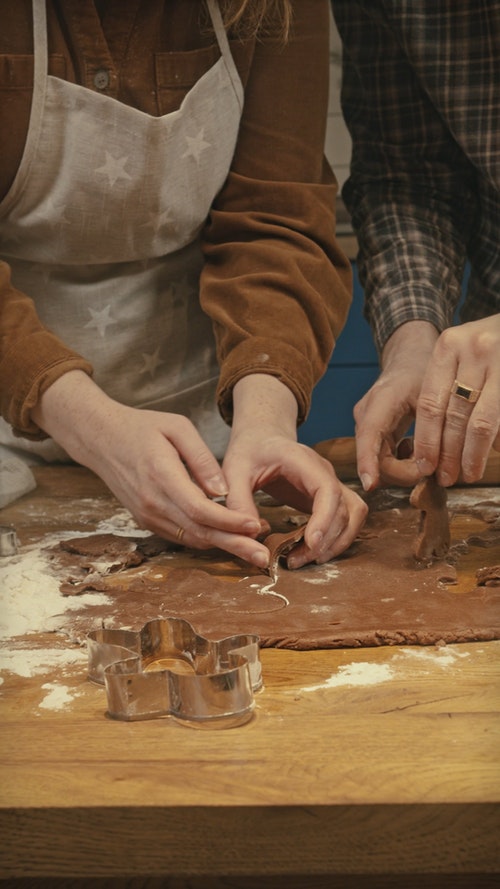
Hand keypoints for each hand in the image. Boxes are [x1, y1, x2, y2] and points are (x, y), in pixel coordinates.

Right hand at [32, 371, 270, 567]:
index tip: (256, 525)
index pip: (200, 510)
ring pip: (190, 538)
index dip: (230, 522)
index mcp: (162, 475)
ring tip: (253, 550)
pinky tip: (227, 539)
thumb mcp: (177, 427)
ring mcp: (147, 514)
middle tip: (263, 558)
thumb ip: (202, 458)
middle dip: (234, 546)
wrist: (100, 439)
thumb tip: (223, 492)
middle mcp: (152, 502)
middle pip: (199, 532)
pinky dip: (205, 539)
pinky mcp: (146, 520)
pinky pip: (180, 535)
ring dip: (222, 546)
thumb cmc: (142, 427)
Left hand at [223, 375, 367, 567]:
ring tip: (306, 560)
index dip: (325, 518)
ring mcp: (330, 484)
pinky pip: (346, 519)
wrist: (261, 440)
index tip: (311, 543)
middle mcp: (324, 472)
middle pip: (344, 508)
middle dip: (326, 539)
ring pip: (352, 515)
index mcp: (303, 461)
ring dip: (337, 542)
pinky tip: (311, 552)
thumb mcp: (234, 471)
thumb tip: (252, 534)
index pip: (327, 489)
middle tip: (297, 561)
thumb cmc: (248, 452)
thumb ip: (239, 500)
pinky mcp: (328, 497)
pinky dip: (336, 538)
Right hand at [354, 321, 437, 488]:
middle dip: (401, 471)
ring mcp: (366, 424)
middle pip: (374, 457)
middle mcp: (366, 414)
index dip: (368, 462)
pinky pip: (382, 456)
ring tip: (424, 456)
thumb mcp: (436, 396)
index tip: (370, 485)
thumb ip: (433, 431)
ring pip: (378, 460)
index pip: (368, 435)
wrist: (410, 357)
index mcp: (381, 400)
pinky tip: (414, 450)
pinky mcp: (372, 432)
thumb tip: (431, 468)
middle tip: (429, 469)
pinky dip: (400, 462)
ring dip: (402, 468)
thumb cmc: (425, 372)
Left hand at [413, 314, 499, 484]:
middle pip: (455, 416)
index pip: (431, 403)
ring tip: (469, 473)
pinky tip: (493, 452)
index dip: (427, 439)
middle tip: (447, 477)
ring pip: (482, 423)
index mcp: (449, 346)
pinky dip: (496, 441)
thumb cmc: (487, 345)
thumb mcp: (461, 353)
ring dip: (473, 454)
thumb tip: (434, 446)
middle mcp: (476, 350)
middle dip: (449, 453)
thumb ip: (446, 388)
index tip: (425, 466)